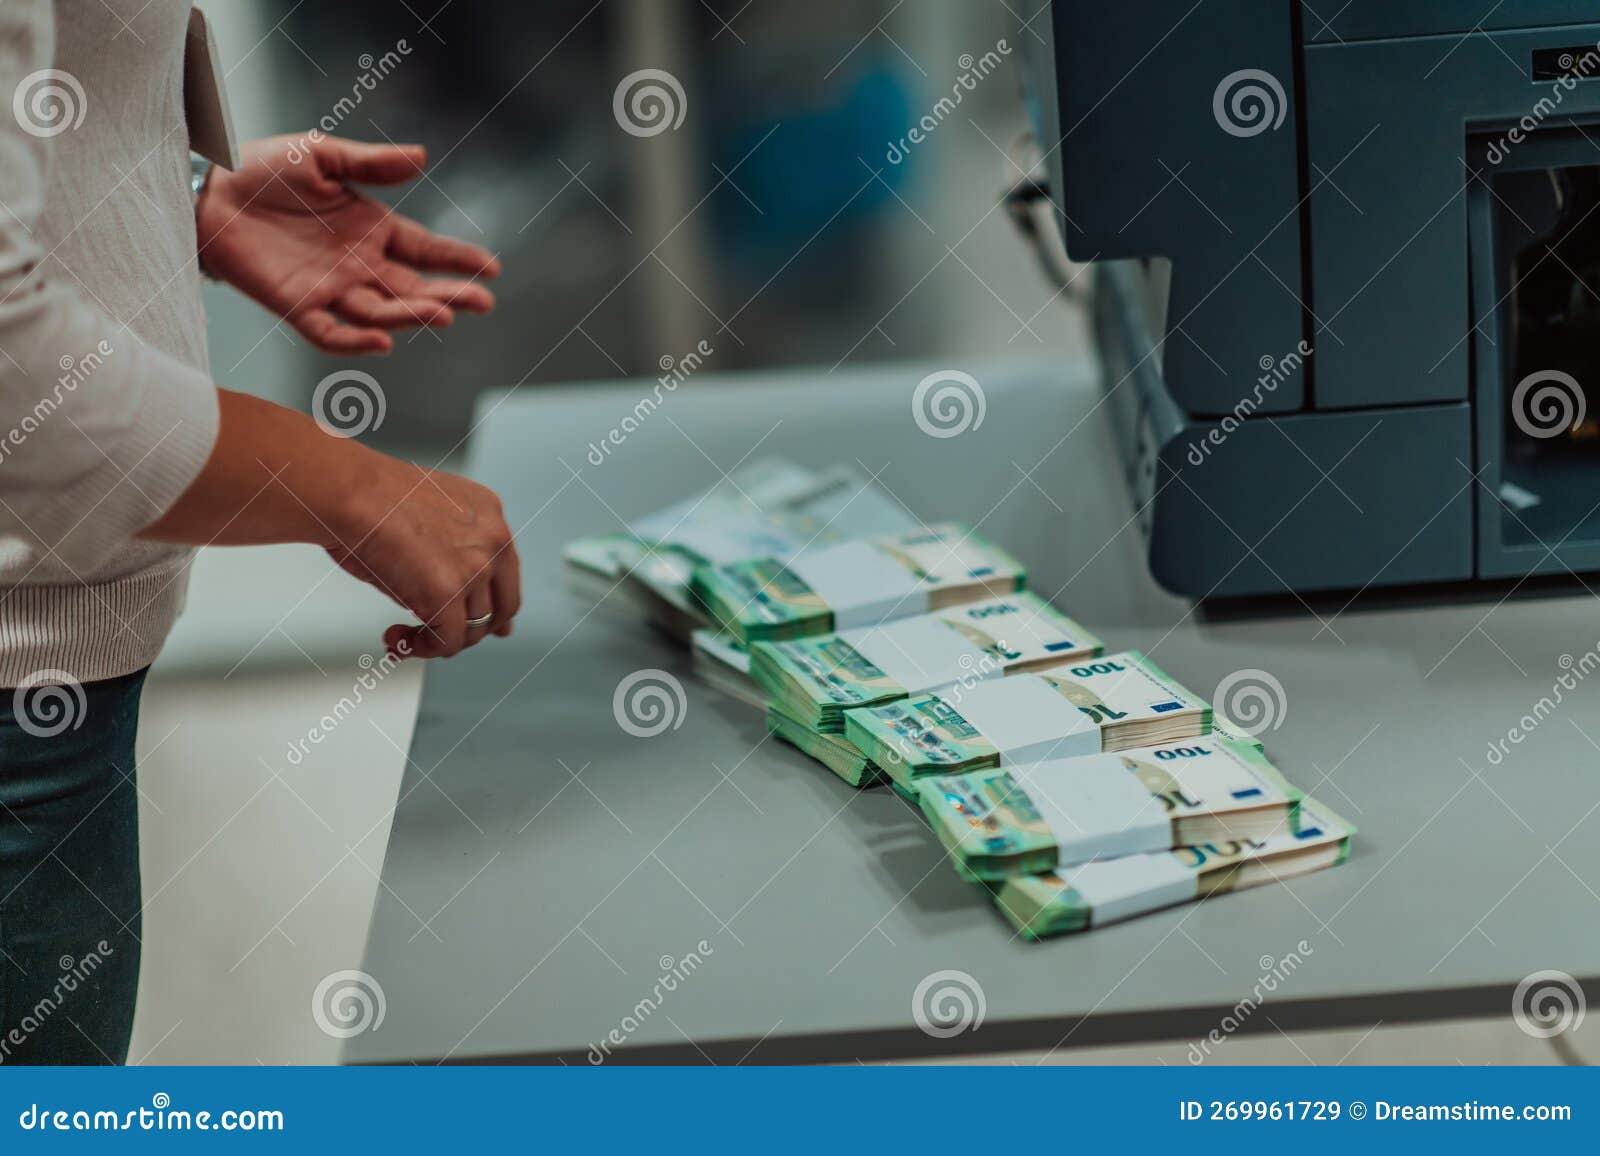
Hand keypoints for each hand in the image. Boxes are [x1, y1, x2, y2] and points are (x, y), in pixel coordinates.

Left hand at [196, 134, 500, 354]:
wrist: (207, 190)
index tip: (493, 268)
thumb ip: (371, 163)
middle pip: (414, 289)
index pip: (427, 250)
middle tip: (482, 302)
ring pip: (381, 312)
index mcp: (374, 230)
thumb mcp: (322, 155)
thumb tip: (422, 156)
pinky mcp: (297, 306)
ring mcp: (331, 289)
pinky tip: (382, 341)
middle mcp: (360, 266)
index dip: (459, 260)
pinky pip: (331, 333)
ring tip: (442, 314)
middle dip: (450, 296)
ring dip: (411, 316)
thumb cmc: (263, 169)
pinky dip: (356, 342)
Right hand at [328, 456, 521, 658]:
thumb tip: (456, 601)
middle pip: (502, 607)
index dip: (492, 606)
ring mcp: (475, 567)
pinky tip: (396, 638)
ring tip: (400, 636)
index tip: (482, 625)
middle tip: (436, 635)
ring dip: (435, 640)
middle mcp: (493, 539)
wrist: (346, 491)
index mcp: (488, 515)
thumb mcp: (427, 520)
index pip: (506, 574)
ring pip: (472, 630)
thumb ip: (452, 555)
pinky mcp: (448, 592)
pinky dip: (421, 649)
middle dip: (470, 630)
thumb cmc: (368, 498)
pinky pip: (446, 641)